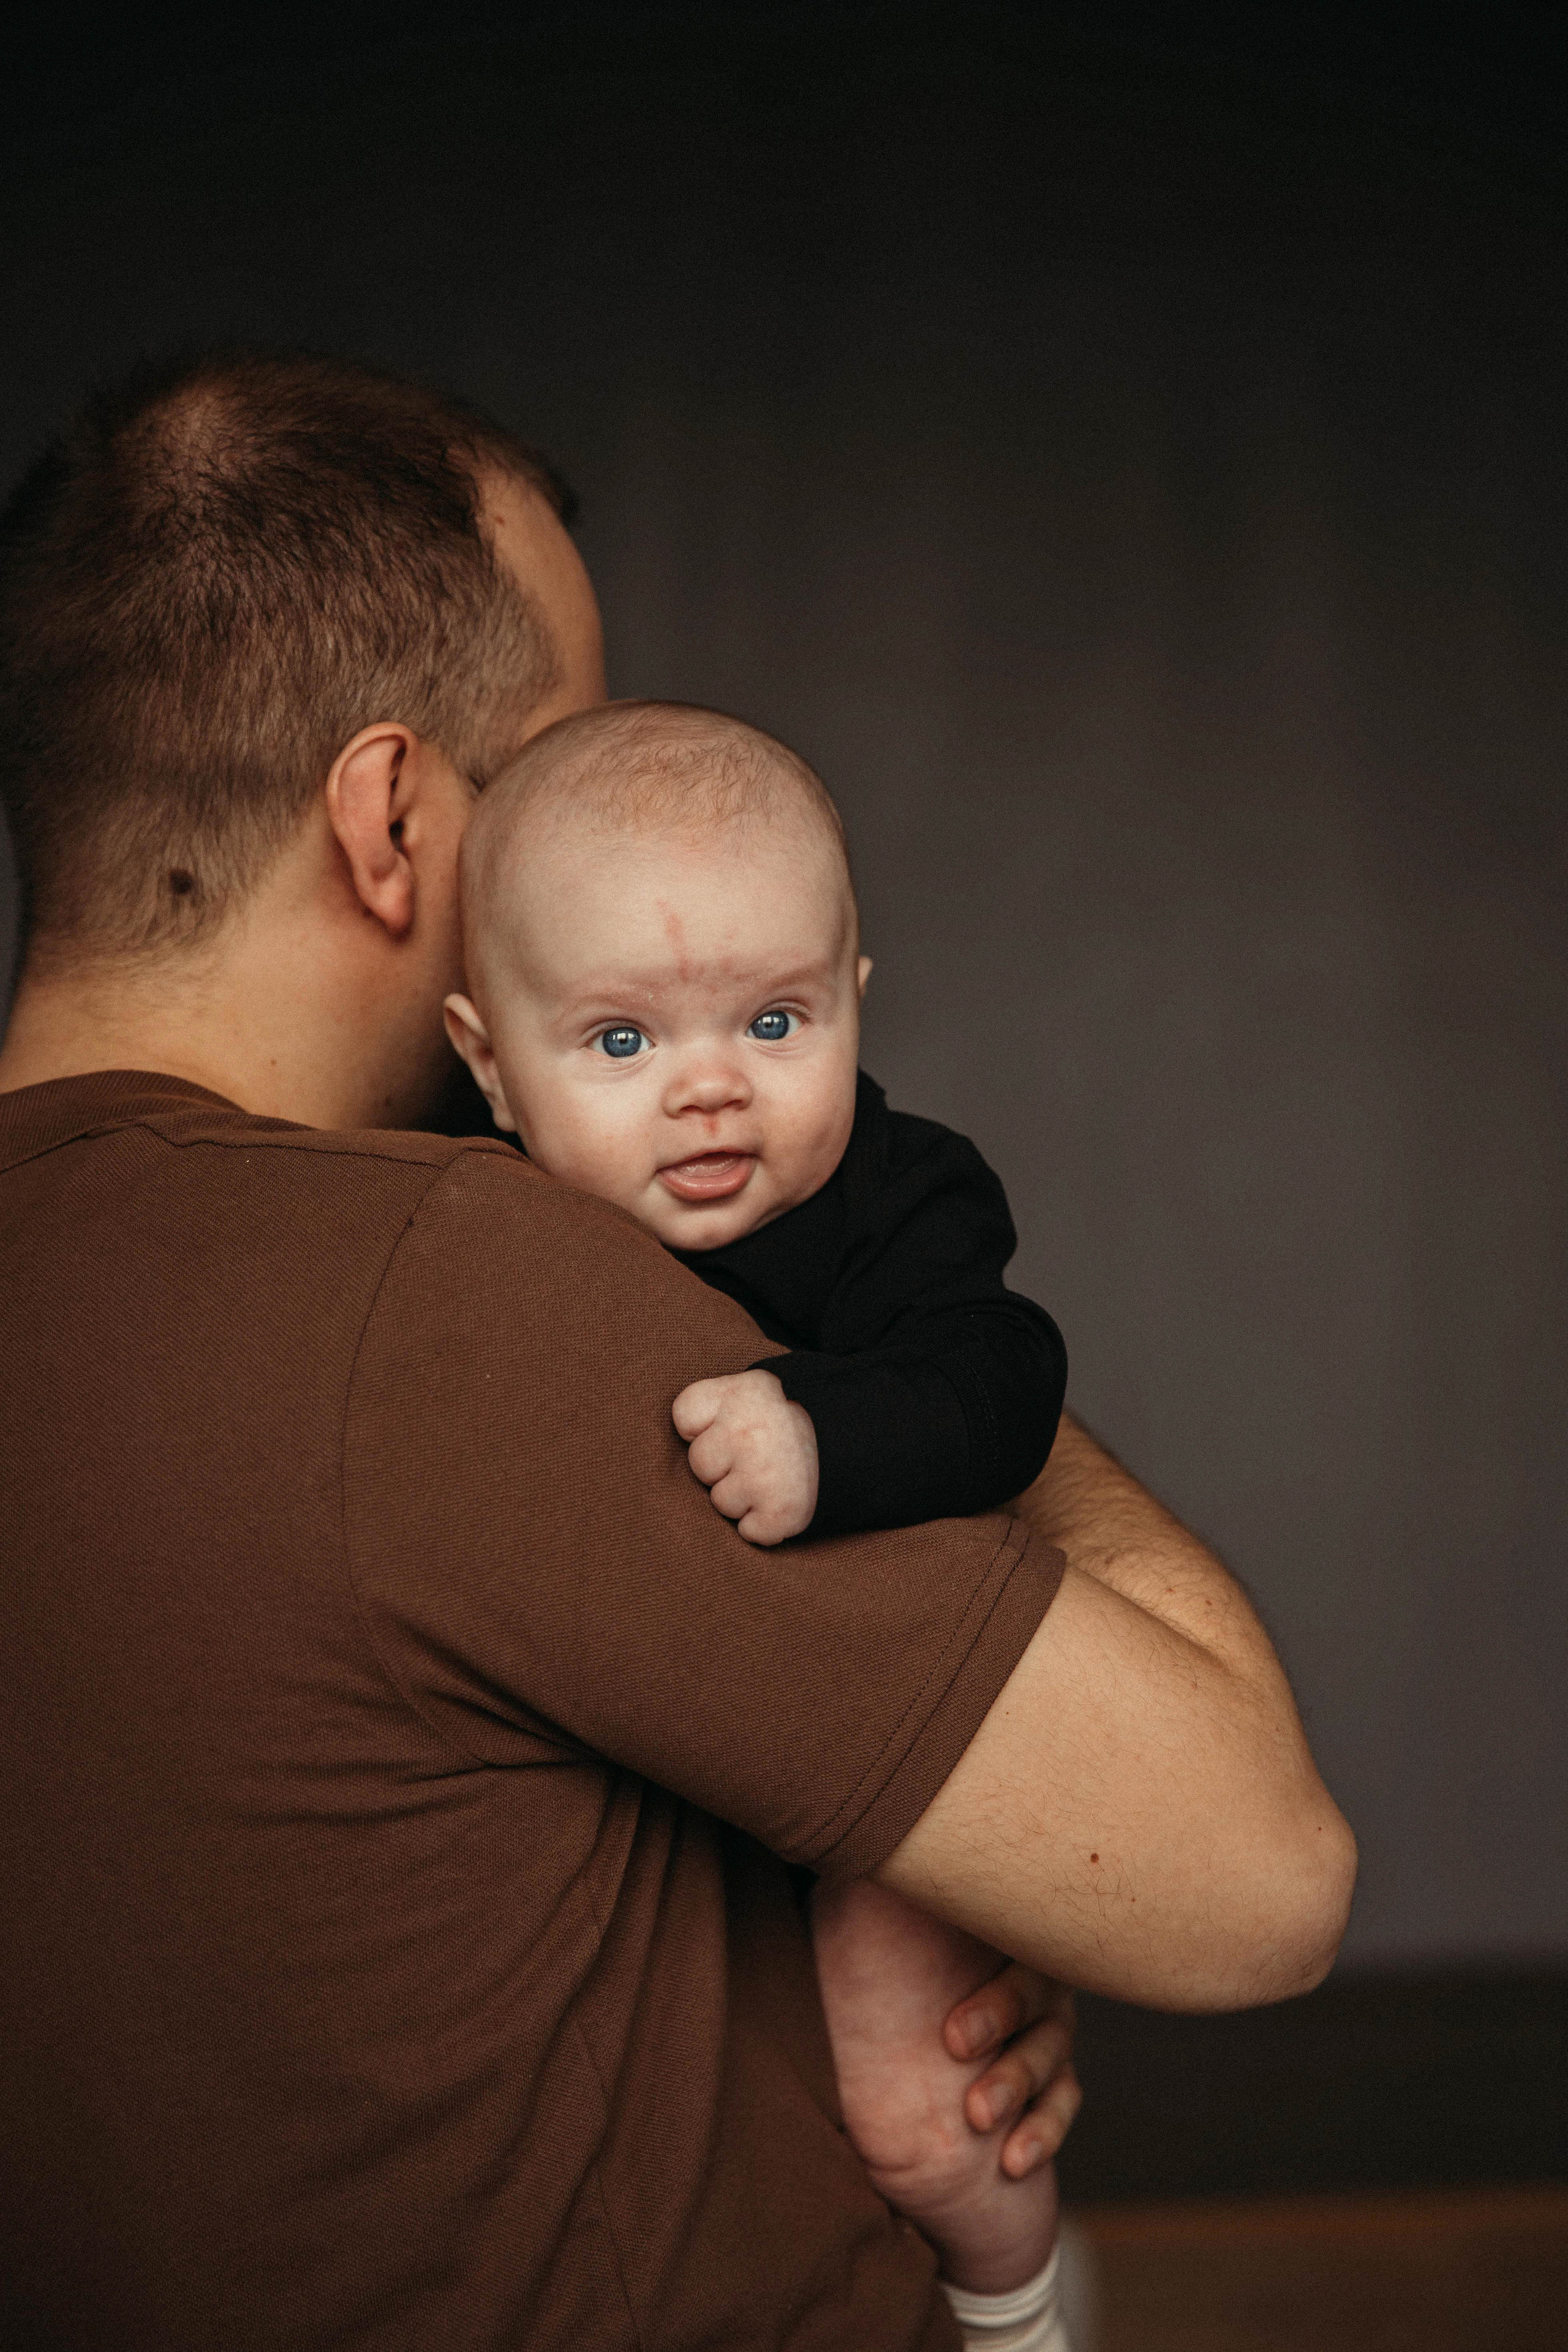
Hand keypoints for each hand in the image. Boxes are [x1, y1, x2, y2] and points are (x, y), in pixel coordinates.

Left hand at [671, 1369, 818, 1544]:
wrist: (855, 1445)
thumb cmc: (787, 1426)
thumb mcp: (756, 1393)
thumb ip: (715, 1408)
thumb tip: (663, 1437)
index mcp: (743, 1393)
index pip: (685, 1415)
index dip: (702, 1428)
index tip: (729, 1427)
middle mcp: (750, 1431)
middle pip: (699, 1463)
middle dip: (722, 1466)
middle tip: (757, 1456)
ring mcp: (766, 1474)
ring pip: (721, 1502)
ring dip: (743, 1497)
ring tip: (773, 1478)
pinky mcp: (783, 1512)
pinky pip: (749, 1531)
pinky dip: (764, 1525)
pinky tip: (782, 1501)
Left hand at [811, 1881, 1068, 2293]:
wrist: (894, 2054)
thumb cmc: (880, 1979)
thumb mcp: (873, 1943)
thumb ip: (867, 1905)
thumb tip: (841, 1870)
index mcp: (988, 1931)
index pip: (1008, 1932)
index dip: (990, 1987)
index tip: (949, 2038)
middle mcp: (1027, 1975)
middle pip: (1037, 1989)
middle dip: (1002, 2022)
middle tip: (956, 2053)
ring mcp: (1047, 2028)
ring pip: (1052, 2050)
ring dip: (1017, 2085)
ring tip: (980, 2119)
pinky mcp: (1055, 2080)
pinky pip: (1061, 2102)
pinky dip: (1041, 2132)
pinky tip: (1013, 2161)